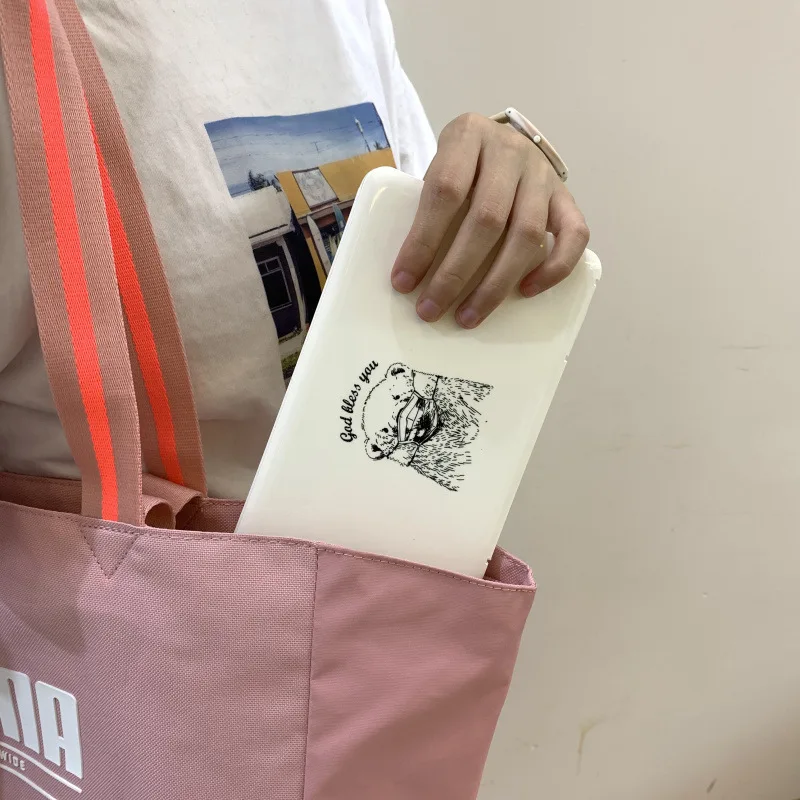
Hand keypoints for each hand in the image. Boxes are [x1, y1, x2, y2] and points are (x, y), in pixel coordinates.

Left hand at [391, 113, 589, 327]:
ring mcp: (542, 173)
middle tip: (430, 309)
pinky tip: (525, 293)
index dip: (423, 241)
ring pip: (526, 235)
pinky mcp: (566, 197)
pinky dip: (553, 269)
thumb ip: (423, 207)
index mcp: (468, 135)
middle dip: (454, 274)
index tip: (403, 282)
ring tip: (468, 317)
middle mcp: (510, 150)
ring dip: (495, 285)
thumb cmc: (458, 168)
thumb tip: (407, 278)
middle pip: (486, 220)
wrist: (500, 144)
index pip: (444, 191)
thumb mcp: (435, 170)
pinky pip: (574, 235)